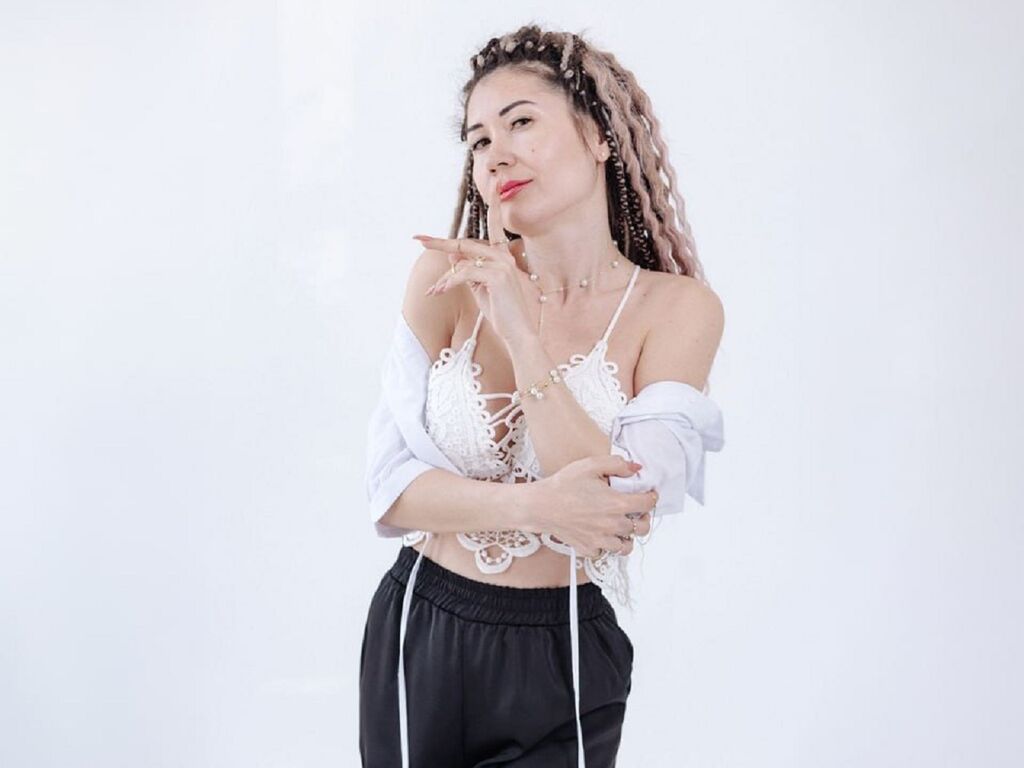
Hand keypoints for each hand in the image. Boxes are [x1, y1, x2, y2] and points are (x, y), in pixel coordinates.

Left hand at [414, 184, 536, 347]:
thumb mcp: (480, 288)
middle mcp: (504, 256)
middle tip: (418, 238)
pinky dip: (448, 283)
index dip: (491, 206)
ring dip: (444, 278)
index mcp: (504, 256)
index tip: (491, 187)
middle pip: (465, 243)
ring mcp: (502, 264)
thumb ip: (468, 270)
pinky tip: (439, 291)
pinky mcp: (498, 275)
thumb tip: (452, 253)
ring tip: (434, 291)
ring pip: (462, 262)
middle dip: (440, 242)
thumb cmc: (502, 314)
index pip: (493, 227)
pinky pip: (463, 274)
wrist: (519, 334)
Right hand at [520, 454, 656, 559]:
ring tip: (621, 527)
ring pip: (626, 546)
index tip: (649, 494)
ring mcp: (601, 539)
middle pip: (642, 529)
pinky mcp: (588, 548)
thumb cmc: (563, 485)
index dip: (651, 497)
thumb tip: (635, 468)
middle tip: (637, 512)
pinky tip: (601, 534)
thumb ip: (617, 464)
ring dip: (627, 537)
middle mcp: (613, 525)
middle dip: (643, 519)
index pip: (648, 504)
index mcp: (617, 504)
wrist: (540, 505)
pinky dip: (606, 545)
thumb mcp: (591, 465)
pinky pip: (604, 552)